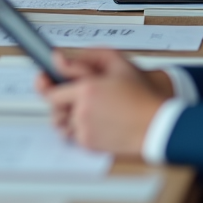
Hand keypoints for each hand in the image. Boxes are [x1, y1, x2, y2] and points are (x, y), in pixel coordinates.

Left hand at [34, 49, 171, 156]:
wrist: (157, 125)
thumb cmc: (141, 96)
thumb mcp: (118, 65)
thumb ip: (86, 57)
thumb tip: (58, 59)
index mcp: (86, 90)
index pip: (50, 93)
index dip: (46, 87)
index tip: (44, 82)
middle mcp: (82, 112)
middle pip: (54, 108)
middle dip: (62, 102)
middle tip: (77, 97)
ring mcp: (85, 130)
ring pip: (63, 123)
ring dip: (70, 117)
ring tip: (91, 111)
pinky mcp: (90, 145)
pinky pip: (74, 136)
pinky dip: (81, 129)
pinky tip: (98, 122)